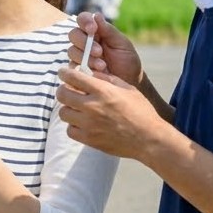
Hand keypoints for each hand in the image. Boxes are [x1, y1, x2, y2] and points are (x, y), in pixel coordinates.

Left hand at [55, 67, 172, 160]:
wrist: (150, 139)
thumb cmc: (141, 112)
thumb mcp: (128, 88)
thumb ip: (107, 79)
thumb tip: (89, 74)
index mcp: (103, 91)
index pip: (72, 77)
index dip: (65, 73)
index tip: (64, 73)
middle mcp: (92, 106)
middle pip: (62, 94)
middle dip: (64, 90)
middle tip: (70, 91)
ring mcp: (89, 124)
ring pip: (63, 112)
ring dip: (69, 109)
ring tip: (79, 109)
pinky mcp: (89, 139)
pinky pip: (70, 130)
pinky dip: (74, 126)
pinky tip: (84, 124)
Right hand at [69, 12, 143, 86]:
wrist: (129, 84)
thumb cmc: (127, 62)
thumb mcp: (122, 44)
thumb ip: (109, 30)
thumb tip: (96, 15)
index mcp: (96, 31)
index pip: (83, 19)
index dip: (84, 21)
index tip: (93, 29)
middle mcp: (85, 42)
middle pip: (73, 34)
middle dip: (84, 42)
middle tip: (99, 52)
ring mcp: (80, 56)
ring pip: (72, 50)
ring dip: (86, 57)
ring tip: (102, 66)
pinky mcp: (77, 70)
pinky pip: (72, 67)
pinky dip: (83, 69)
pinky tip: (96, 73)